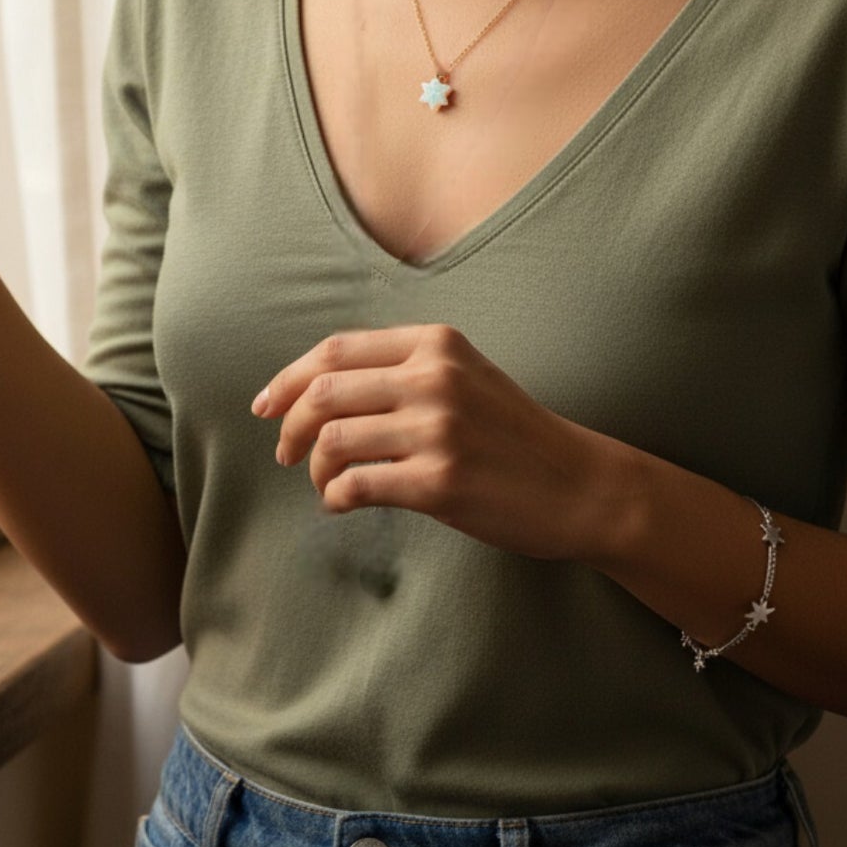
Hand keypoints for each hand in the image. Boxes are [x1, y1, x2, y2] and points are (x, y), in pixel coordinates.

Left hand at [257, 324, 642, 562]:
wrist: (580, 486)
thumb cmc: (511, 435)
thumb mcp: (463, 376)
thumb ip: (400, 370)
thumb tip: (313, 389)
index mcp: (435, 343)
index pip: (334, 350)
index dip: (289, 379)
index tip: (266, 406)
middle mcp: (434, 378)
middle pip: (323, 392)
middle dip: (288, 426)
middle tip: (283, 453)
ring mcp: (437, 429)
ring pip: (332, 440)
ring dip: (313, 467)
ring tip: (323, 482)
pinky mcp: (439, 481)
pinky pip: (355, 484)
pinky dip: (334, 497)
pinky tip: (342, 503)